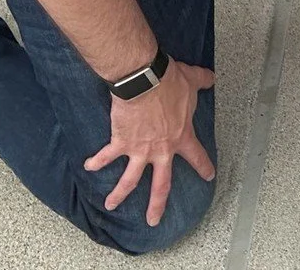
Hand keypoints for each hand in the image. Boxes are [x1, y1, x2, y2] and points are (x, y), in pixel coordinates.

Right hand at [84, 58, 216, 225]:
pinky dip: (96, 161)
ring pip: (130, 180)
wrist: (144, 80)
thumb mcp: (192, 80)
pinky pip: (107, 155)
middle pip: (161, 184)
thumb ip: (203, 81)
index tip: (208, 177)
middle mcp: (161, 150)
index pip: (196, 156)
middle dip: (157, 204)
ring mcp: (140, 150)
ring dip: (119, 193)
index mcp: (181, 136)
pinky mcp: (121, 142)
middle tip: (154, 220)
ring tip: (111, 205)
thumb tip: (211, 78)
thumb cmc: (169, 81)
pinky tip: (89, 167)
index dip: (204, 167)